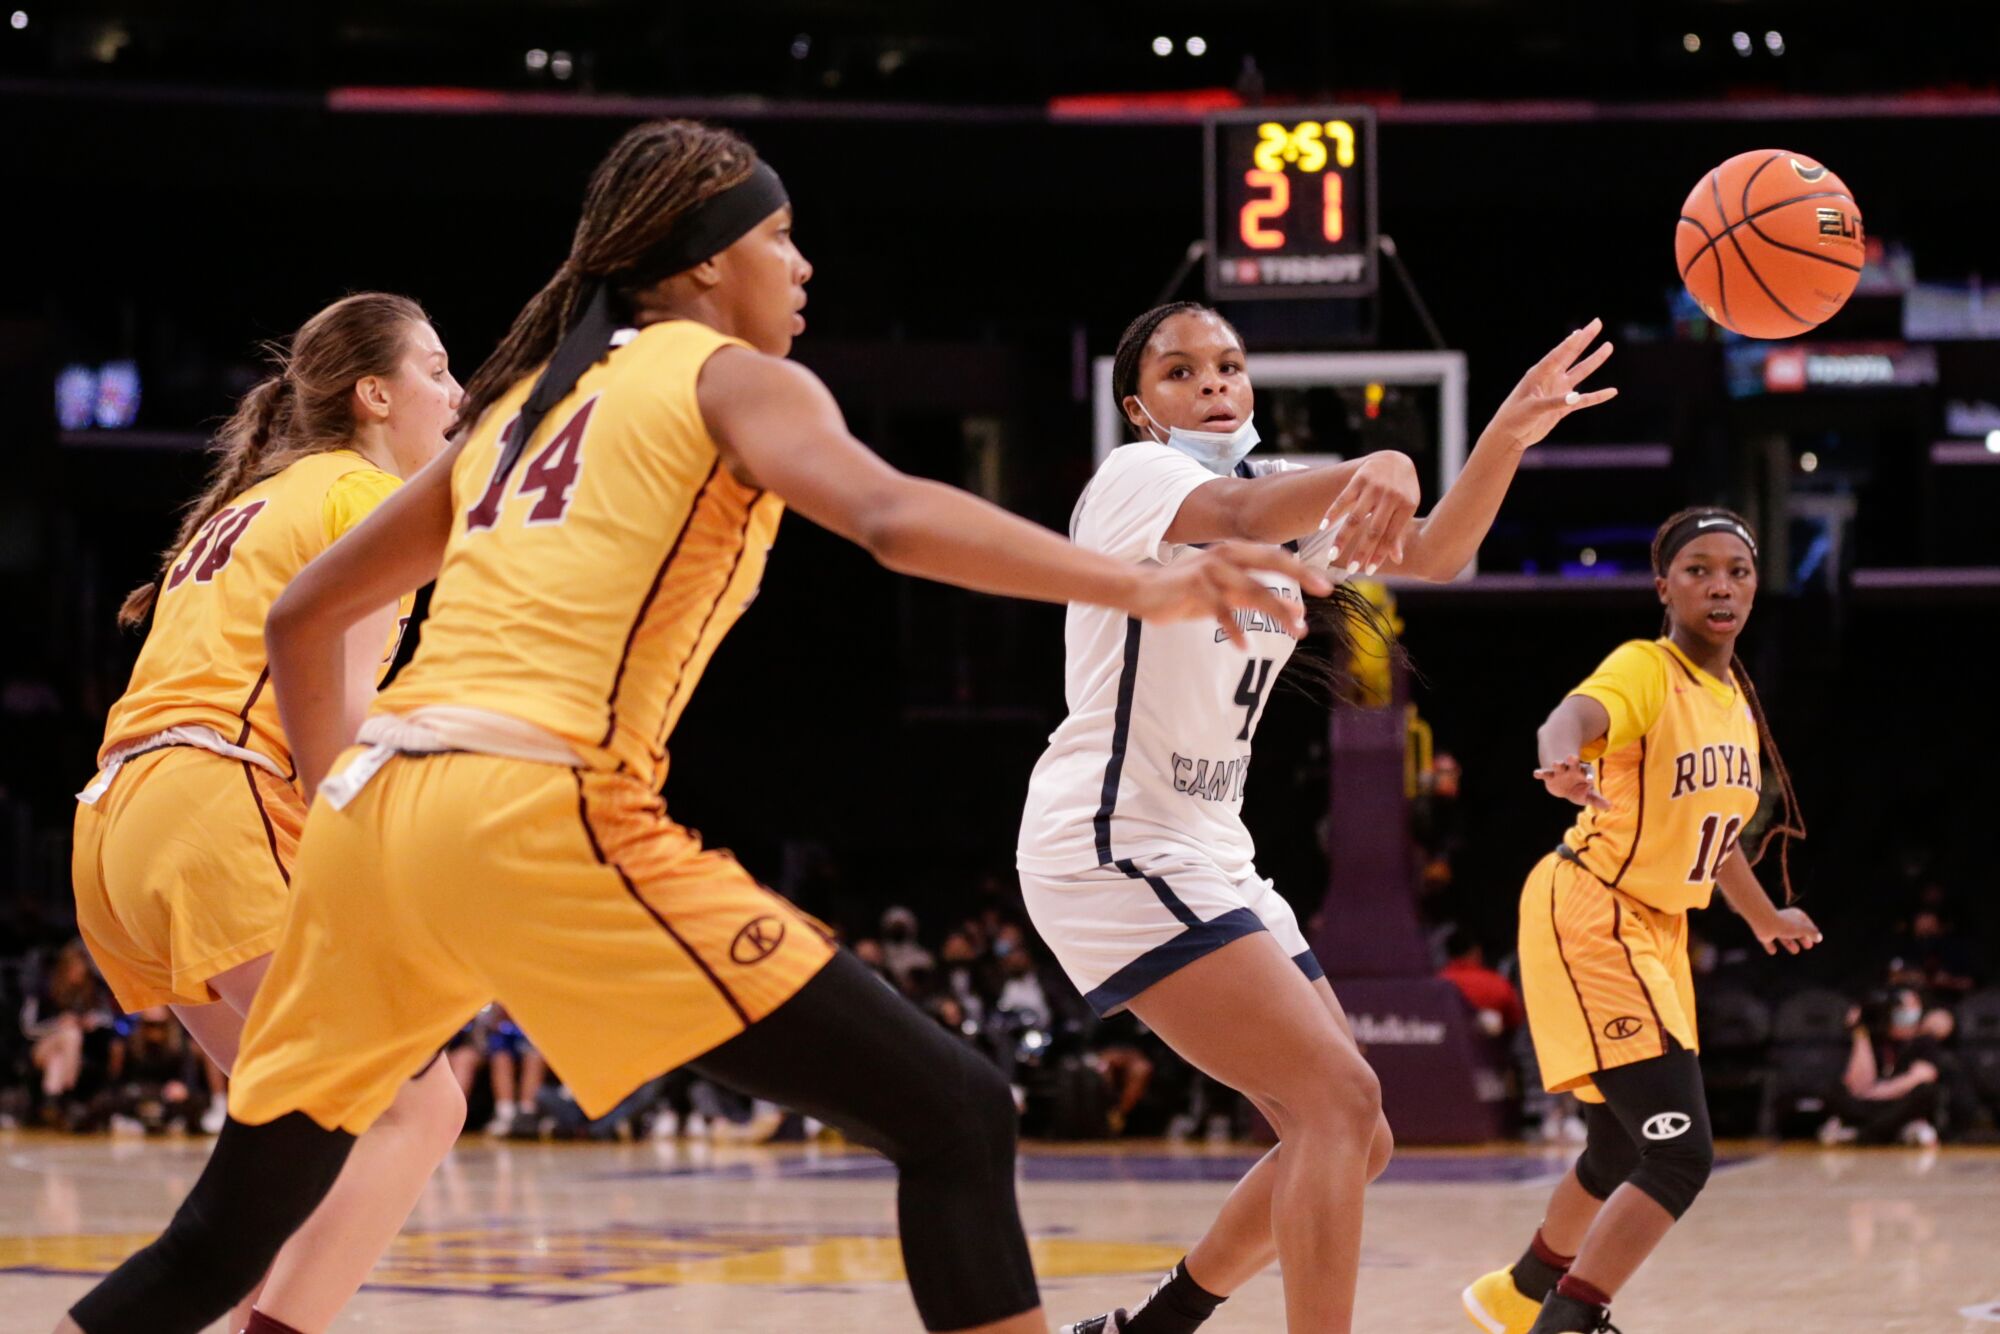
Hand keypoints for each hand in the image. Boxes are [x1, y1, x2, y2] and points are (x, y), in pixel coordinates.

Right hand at [1129, 541, 1333, 647]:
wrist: (1142, 591)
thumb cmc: (1187, 592)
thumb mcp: (1226, 593)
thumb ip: (1257, 597)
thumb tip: (1296, 611)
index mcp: (1235, 553)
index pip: (1276, 556)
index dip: (1302, 570)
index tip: (1326, 586)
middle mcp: (1225, 556)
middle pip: (1271, 562)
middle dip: (1300, 576)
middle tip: (1324, 591)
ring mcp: (1210, 569)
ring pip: (1252, 589)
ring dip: (1278, 611)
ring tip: (1296, 631)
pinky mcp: (1194, 587)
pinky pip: (1221, 609)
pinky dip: (1234, 629)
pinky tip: (1244, 646)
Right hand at [1321, 451, 1419, 575]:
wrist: (1395, 459)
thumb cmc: (1402, 491)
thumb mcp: (1407, 509)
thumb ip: (1399, 532)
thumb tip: (1396, 560)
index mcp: (1406, 506)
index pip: (1390, 536)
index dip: (1379, 554)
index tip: (1367, 571)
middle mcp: (1390, 496)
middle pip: (1373, 530)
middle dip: (1361, 551)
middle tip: (1351, 570)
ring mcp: (1374, 487)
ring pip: (1355, 517)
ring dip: (1342, 537)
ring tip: (1332, 555)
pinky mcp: (1359, 479)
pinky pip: (1343, 499)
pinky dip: (1332, 513)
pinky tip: (1322, 528)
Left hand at [1487, 319, 1617, 452]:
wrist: (1510, 436)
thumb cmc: (1515, 418)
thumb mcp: (1533, 408)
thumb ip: (1554, 402)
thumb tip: (1576, 397)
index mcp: (1538, 374)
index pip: (1558, 354)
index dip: (1572, 342)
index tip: (1584, 329)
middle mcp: (1549, 379)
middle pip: (1571, 355)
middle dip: (1584, 340)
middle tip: (1597, 323)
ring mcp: (1557, 392)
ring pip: (1580, 373)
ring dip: (1594, 361)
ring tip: (1608, 346)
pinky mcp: (1562, 408)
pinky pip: (1584, 400)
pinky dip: (1597, 396)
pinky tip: (1612, 392)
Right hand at [1533, 753, 1609, 809]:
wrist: (1562, 786)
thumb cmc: (1578, 789)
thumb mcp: (1588, 795)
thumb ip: (1597, 800)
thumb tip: (1609, 807)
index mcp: (1584, 772)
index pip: (1588, 772)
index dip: (1589, 776)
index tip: (1590, 782)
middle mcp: (1572, 769)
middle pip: (1573, 762)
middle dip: (1572, 759)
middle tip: (1571, 757)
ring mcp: (1560, 771)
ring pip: (1558, 765)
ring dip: (1557, 764)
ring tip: (1555, 763)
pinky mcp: (1550, 776)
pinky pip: (1545, 773)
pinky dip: (1541, 773)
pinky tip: (1536, 773)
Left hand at [1756, 906, 1822, 955]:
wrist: (1765, 922)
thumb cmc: (1786, 924)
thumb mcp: (1803, 929)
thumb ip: (1812, 933)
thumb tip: (1819, 938)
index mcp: (1795, 915)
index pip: (1806, 923)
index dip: (1811, 931)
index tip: (1816, 939)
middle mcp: (1784, 920)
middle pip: (1795, 930)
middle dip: (1802, 938)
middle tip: (1808, 946)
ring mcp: (1774, 927)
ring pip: (1783, 936)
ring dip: (1789, 944)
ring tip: (1795, 951)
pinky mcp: (1764, 934)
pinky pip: (1767, 941)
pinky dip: (1769, 946)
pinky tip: (1773, 951)